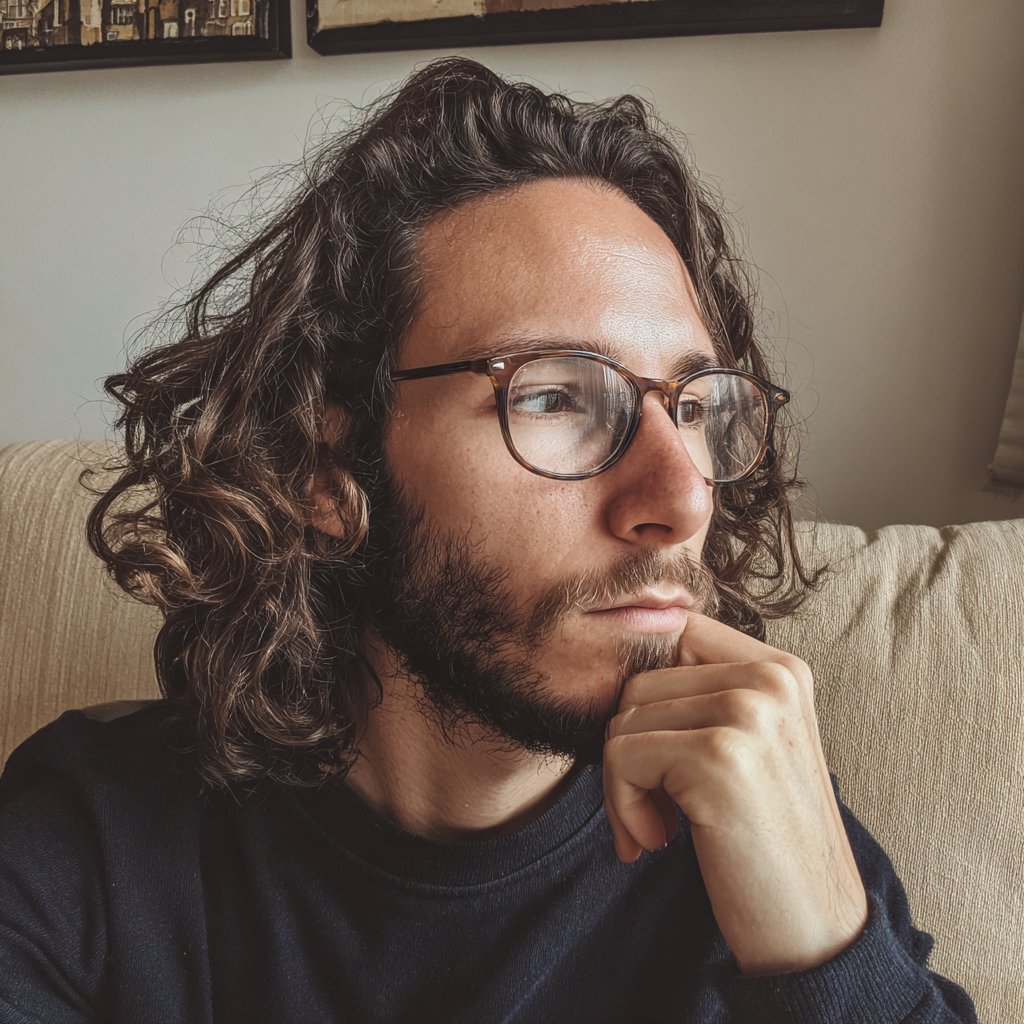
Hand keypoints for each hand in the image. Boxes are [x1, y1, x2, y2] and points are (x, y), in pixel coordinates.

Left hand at [601, 611, 868, 974]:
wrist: (816, 933)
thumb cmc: (768, 841)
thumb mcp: (752, 747)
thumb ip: (705, 696)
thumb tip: (616, 651)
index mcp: (781, 667)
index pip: (674, 633)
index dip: (645, 693)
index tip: (655, 756)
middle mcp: (771, 677)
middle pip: (638, 681)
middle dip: (627, 749)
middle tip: (653, 807)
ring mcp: (749, 712)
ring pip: (623, 719)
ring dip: (620, 783)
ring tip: (661, 825)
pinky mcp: (719, 756)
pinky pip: (621, 755)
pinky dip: (622, 805)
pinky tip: (659, 839)